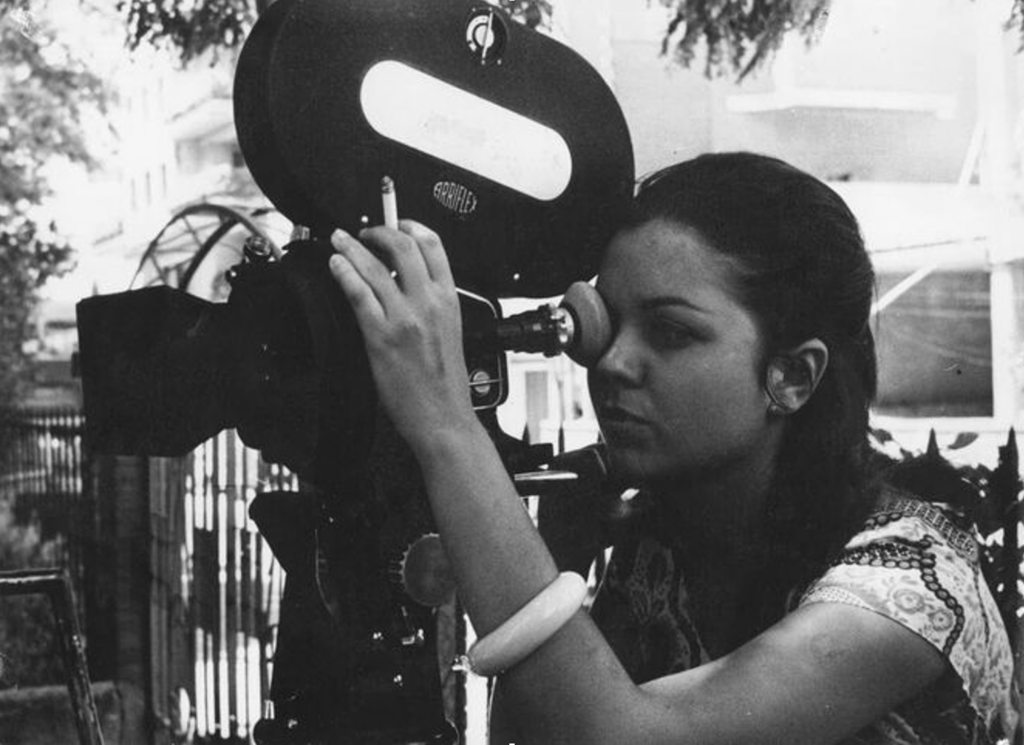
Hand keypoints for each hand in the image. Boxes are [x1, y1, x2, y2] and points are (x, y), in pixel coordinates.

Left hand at [328, 221, 477, 449]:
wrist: (445, 418)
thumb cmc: (447, 384)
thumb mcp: (451, 332)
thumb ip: (434, 305)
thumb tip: (409, 284)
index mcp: (450, 300)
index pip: (434, 246)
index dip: (411, 226)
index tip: (398, 223)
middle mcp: (429, 303)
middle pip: (403, 246)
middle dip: (379, 230)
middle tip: (364, 232)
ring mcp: (404, 318)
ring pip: (375, 266)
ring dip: (352, 246)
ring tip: (340, 240)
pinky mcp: (381, 336)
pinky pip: (358, 293)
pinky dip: (344, 273)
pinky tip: (336, 266)